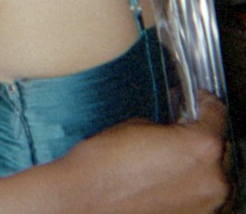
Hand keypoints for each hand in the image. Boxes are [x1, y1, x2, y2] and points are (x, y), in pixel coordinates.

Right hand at [57, 94, 229, 213]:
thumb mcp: (136, 126)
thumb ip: (167, 128)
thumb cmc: (105, 164)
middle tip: (177, 126)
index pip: (216, 114)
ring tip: (167, 155)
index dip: (205, 102)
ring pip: (210, 173)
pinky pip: (199, 193)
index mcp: (201, 147)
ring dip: (194, 162)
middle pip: (216, 148)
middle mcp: (213, 178)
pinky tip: (163, 175)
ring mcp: (207, 203)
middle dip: (198, 136)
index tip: (199, 99)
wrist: (87, 200)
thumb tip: (173, 132)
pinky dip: (187, 183)